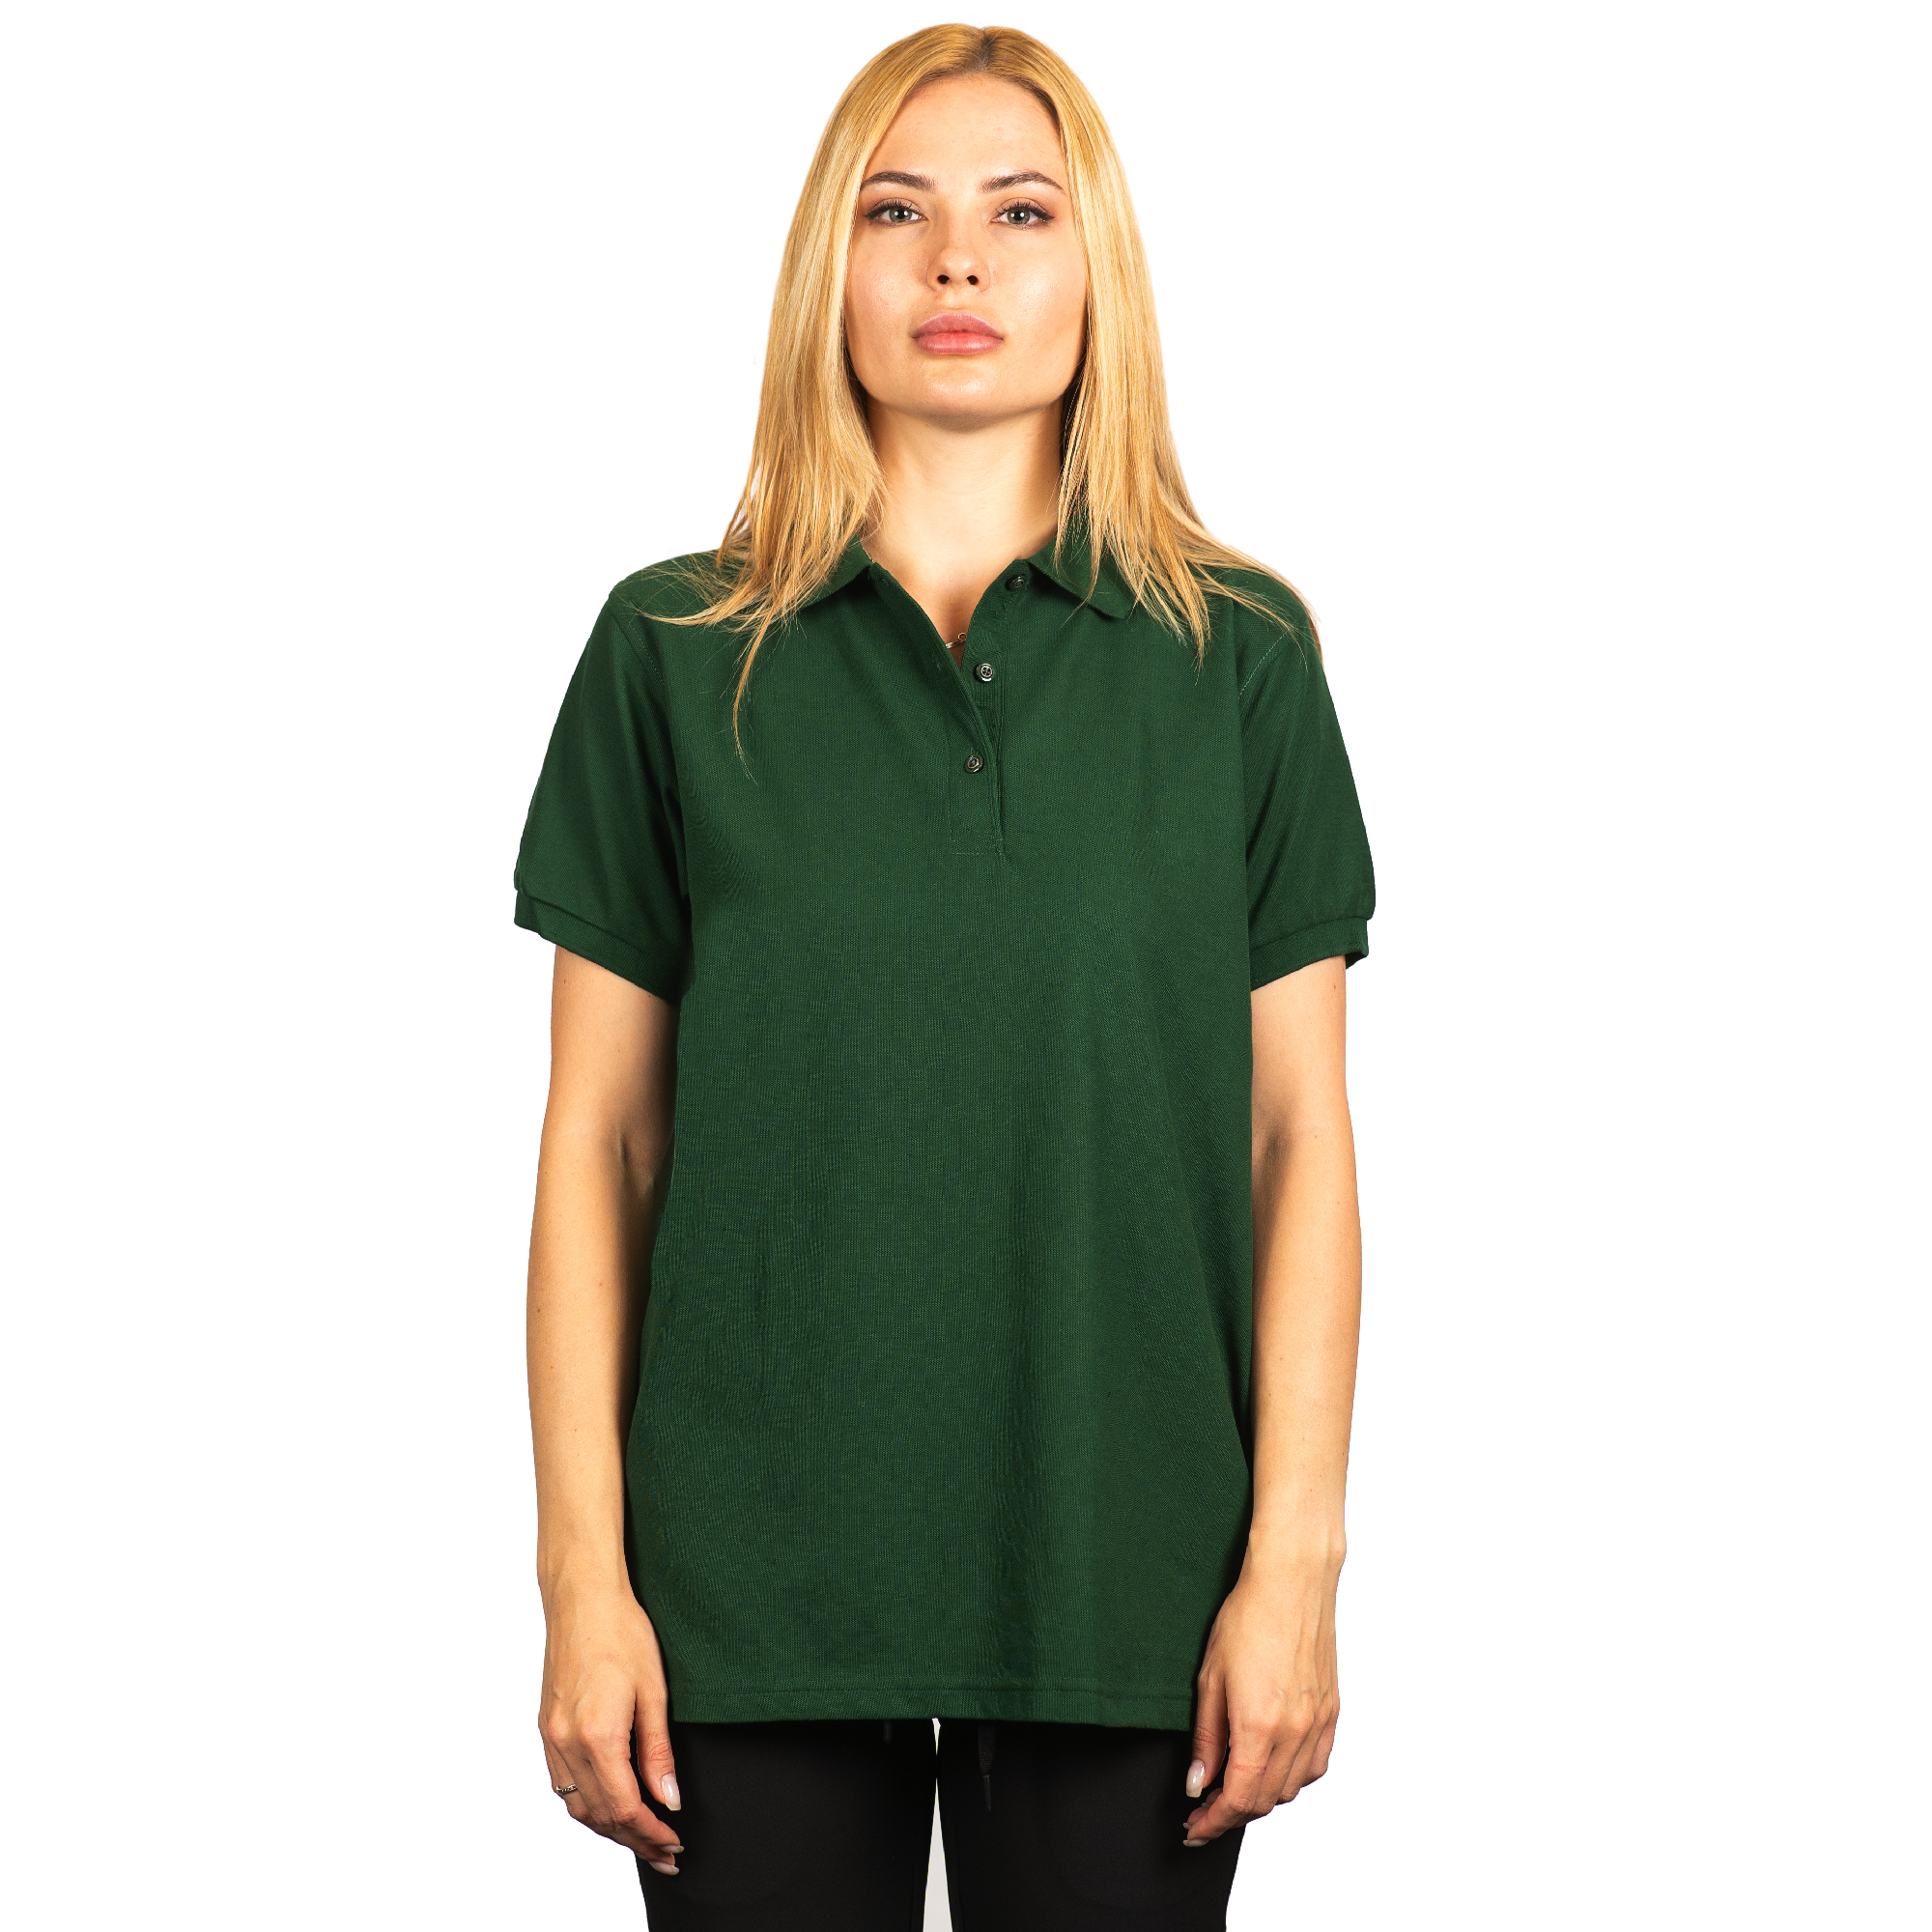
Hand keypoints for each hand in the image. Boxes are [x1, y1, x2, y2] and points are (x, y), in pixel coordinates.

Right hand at [538, 1579, 683, 1873]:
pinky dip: (586, 1804)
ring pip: (577, 1805)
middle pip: (600, 1815)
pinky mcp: (546, 1727)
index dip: (651, 1834)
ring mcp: (551, 1737)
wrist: (582, 1597)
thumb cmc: (622, 1633)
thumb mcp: (654, 1692)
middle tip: (664, 1854)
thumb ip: (658, 1753)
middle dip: (633, 1840)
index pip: (625, 1808)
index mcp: (597, 1736)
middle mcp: (567, 1743)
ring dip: (608, 1828)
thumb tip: (668, 1800)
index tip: (675, 1844)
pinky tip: (608, 1805)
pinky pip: (563, 1784)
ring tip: (641, 1838)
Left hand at [1182, 1554, 1340, 1844]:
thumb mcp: (1210, 1678)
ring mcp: (1317, 1723)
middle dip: (1233, 1813)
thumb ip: (1206, 1738)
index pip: (1238, 1799)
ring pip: (1292, 1788)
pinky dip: (1292, 1777)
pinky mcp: (1332, 1711)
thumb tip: (1199, 1783)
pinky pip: (1315, 1765)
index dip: (1214, 1821)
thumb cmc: (1247, 1618)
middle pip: (1265, 1800)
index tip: (1195, 1829)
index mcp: (1259, 1726)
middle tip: (1206, 1810)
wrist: (1292, 1582)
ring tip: (1235, 1788)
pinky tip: (1273, 1766)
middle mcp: (1295, 1732)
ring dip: (1262, 1797)